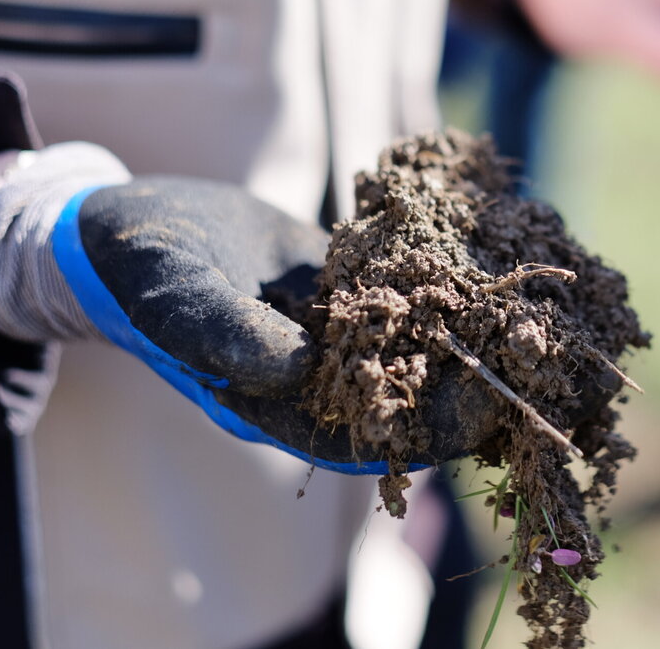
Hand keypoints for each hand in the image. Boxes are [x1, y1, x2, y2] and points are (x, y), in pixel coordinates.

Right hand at [33, 175, 506, 470]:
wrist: (121, 225)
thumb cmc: (136, 267)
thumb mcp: (175, 296)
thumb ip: (229, 332)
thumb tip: (299, 365)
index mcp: (272, 401)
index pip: (364, 434)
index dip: (428, 430)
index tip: (490, 413)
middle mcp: (310, 375)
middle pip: (401, 394)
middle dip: (467, 384)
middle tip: (537, 365)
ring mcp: (327, 331)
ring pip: (406, 342)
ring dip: (463, 333)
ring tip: (531, 317)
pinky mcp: (336, 288)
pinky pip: (392, 290)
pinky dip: (434, 281)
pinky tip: (486, 260)